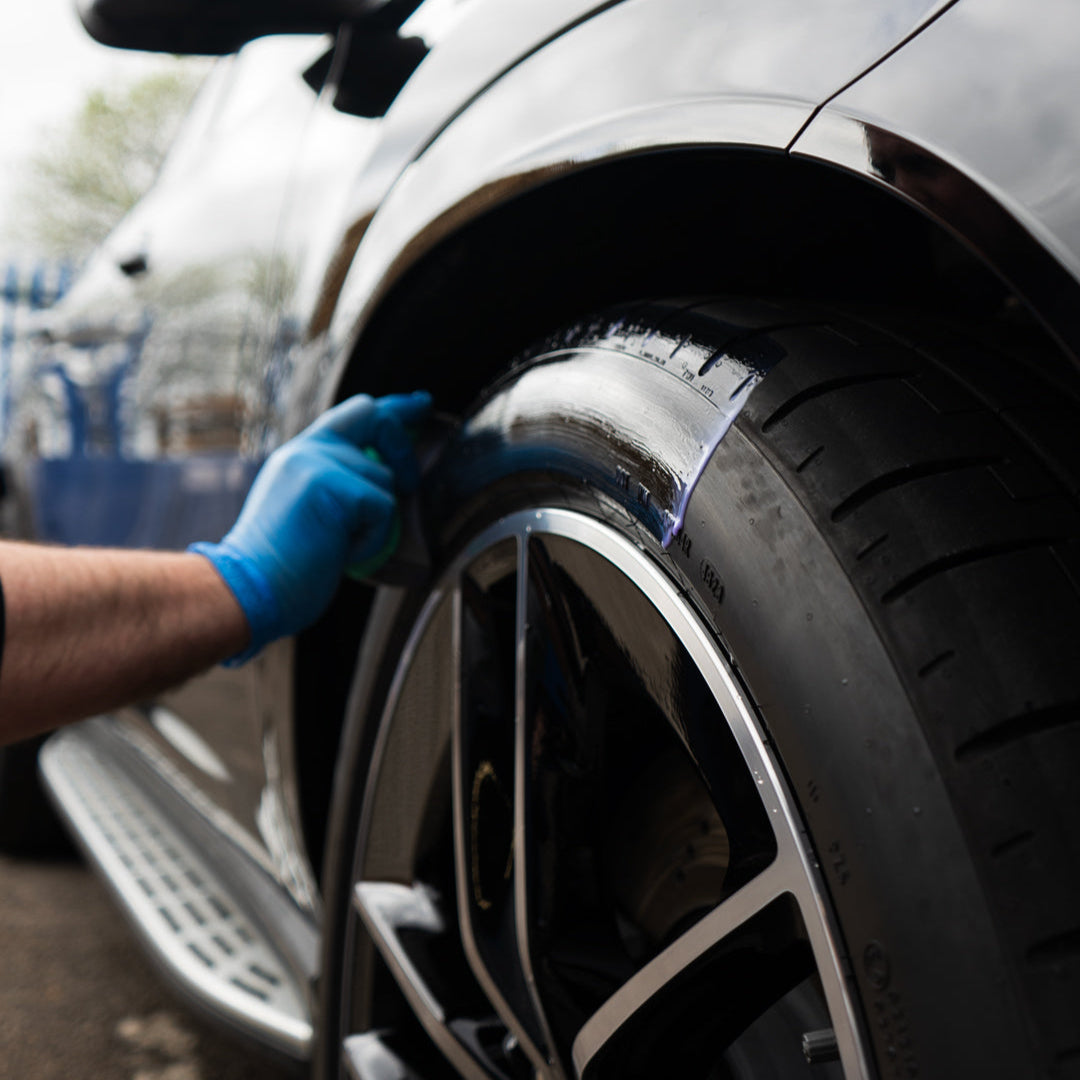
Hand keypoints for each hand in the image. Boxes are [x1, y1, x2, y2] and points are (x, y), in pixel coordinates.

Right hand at [191, 391, 431, 661]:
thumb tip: (386, 479)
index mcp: (300, 456)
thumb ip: (337, 486)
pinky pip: (384, 508)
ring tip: (338, 547)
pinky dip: (374, 539)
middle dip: (403, 444)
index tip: (421, 404)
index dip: (394, 409)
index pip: (354, 415)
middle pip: (375, 416)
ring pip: (386, 481)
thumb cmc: (280, 569)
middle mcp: (307, 450)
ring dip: (376, 524)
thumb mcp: (308, 511)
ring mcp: (317, 463)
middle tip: (411, 481)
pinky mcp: (332, 486)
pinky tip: (340, 553)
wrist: (246, 592)